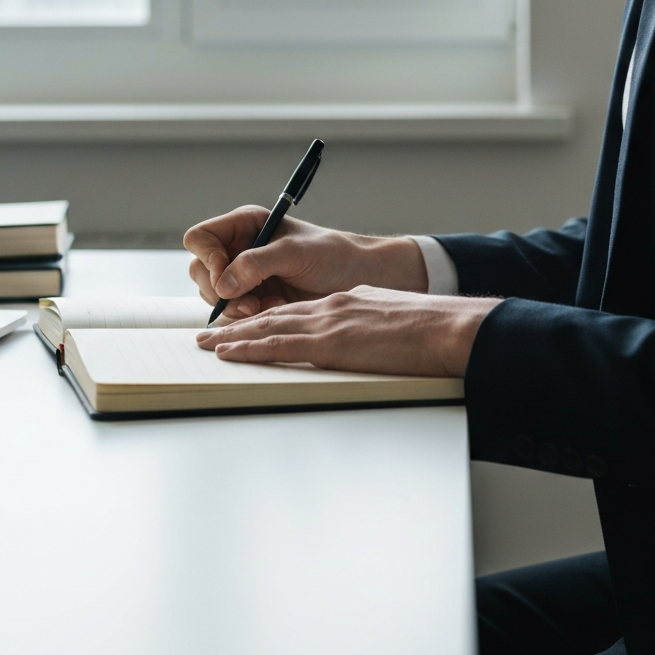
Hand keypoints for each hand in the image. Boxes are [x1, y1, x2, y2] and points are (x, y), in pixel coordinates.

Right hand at [184, 208, 428, 319]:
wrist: (359, 279)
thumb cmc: (334, 255)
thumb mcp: (296, 252)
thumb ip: (257, 263)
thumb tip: (223, 284)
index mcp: (246, 225)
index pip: (201, 238)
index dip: (207, 257)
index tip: (224, 275)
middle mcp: (240, 249)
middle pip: (200, 270)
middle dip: (220, 290)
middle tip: (249, 302)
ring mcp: (245, 276)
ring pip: (213, 295)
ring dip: (236, 306)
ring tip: (268, 306)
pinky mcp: (254, 299)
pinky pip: (233, 312)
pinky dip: (248, 317)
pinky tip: (275, 310)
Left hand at [195, 285, 500, 377]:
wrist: (447, 328)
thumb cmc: (432, 329)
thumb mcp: (395, 318)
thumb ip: (371, 324)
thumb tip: (362, 338)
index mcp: (349, 301)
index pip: (298, 310)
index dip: (269, 318)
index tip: (247, 324)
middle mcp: (332, 307)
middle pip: (275, 315)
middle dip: (239, 324)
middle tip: (209, 332)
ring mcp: (329, 323)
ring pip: (268, 328)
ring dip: (233, 336)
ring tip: (207, 343)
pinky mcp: (329, 344)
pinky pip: (279, 345)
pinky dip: (249, 348)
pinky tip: (229, 352)